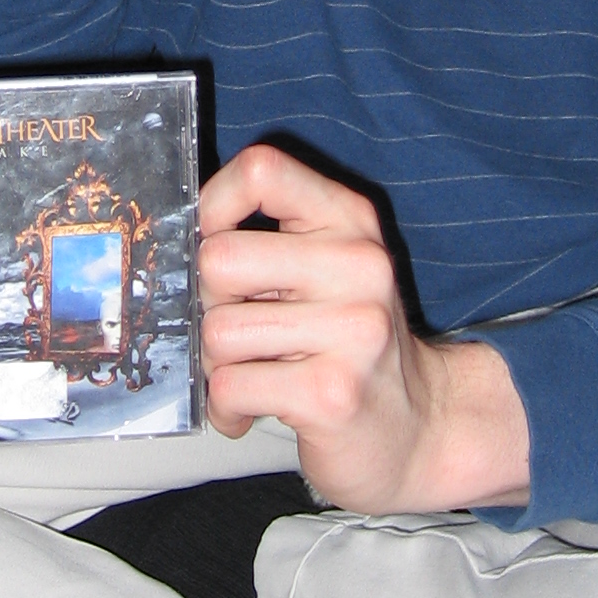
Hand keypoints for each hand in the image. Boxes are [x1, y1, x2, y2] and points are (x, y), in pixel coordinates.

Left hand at [196, 145, 530, 515]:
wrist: (419, 427)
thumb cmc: (351, 346)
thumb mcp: (328, 270)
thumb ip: (268, 240)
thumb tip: (177, 243)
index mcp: (351, 220)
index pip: (261, 170)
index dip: (213, 205)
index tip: (215, 243)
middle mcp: (360, 265)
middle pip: (219, 258)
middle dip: (212, 304)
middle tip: (243, 329)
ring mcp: (352, 330)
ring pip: (217, 331)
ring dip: (219, 364)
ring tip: (255, 373)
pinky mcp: (331, 393)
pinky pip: (229, 386)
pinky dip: (227, 408)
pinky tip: (254, 410)